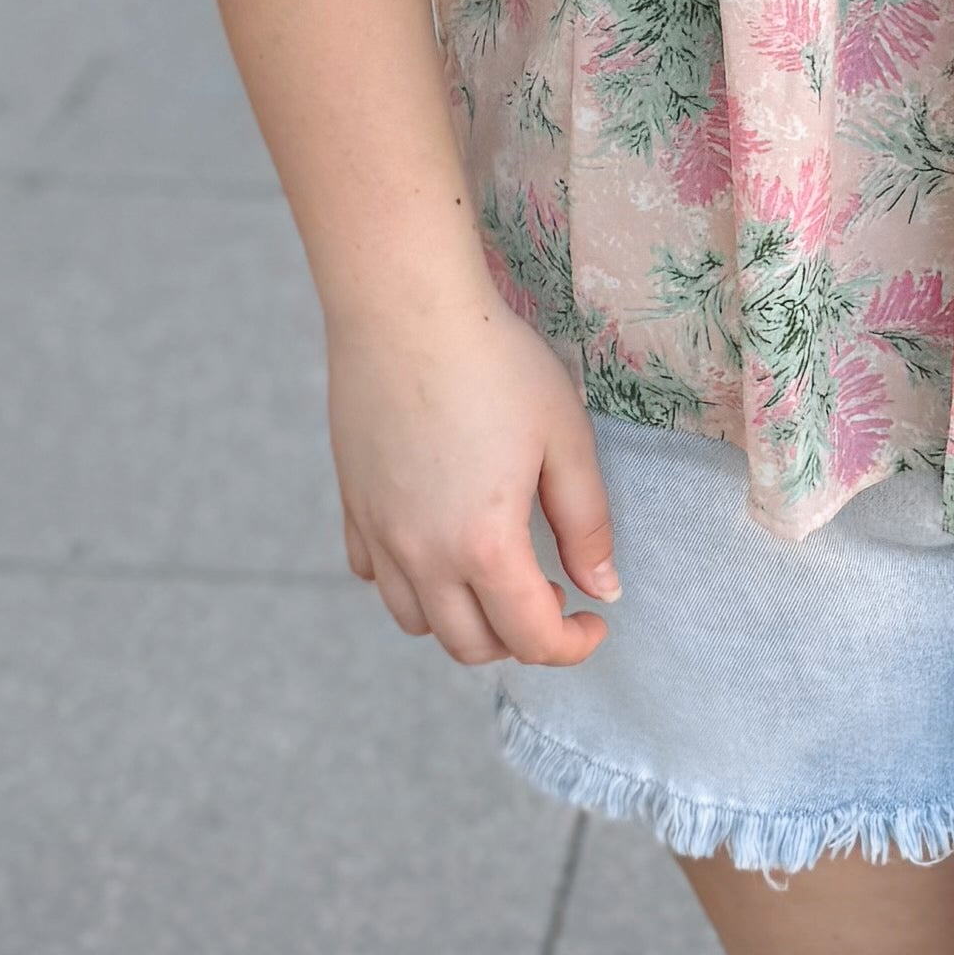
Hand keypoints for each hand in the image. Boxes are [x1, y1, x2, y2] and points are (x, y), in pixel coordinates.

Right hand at [323, 277, 619, 666]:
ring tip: (497, 577)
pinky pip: (373, 574)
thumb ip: (586, 524)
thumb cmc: (495, 363)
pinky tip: (438, 544)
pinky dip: (409, 583)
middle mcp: (420, 554)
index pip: (530, 638)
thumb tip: (602, 589)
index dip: (574, 645)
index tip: (595, 620)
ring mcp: (378, 532)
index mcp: (483, 545)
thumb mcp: (565, 440)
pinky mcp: (351, 504)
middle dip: (520, 639)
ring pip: (415, 621)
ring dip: (463, 620)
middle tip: (552, 596)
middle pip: (469, 645)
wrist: (405, 308)